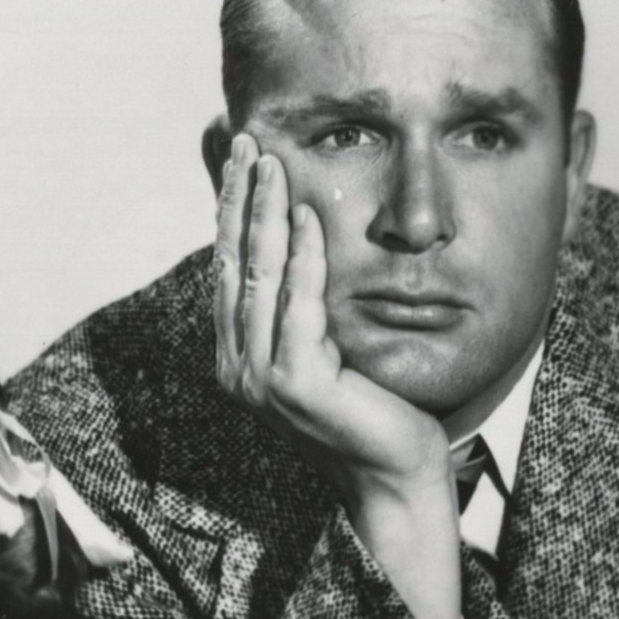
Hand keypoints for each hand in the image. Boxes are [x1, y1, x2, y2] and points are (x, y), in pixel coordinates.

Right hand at [213, 136, 450, 496]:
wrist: (391, 476)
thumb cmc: (369, 410)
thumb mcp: (327, 346)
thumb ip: (304, 303)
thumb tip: (302, 236)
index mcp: (237, 357)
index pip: (227, 267)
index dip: (228, 209)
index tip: (237, 157)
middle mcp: (237, 368)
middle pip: (232, 263)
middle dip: (237, 198)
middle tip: (247, 142)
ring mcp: (260, 379)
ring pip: (258, 277)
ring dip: (264, 214)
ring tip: (272, 164)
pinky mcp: (295, 385)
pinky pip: (298, 305)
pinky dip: (303, 257)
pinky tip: (307, 216)